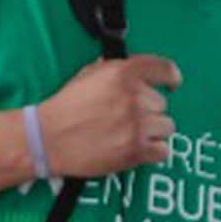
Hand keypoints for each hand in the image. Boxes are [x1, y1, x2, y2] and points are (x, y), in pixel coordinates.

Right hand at [35, 54, 181, 178]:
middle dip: (148, 110)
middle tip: (127, 118)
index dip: (171, 78)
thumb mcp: (87, 75)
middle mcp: (135, 96)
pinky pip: (163, 150)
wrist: (49, 138)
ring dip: (152, 131)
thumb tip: (133, 71)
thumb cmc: (66, 106)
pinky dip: (153, 151)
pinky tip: (137, 148)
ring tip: (131, 134)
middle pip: (162, 104)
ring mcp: (138, 124)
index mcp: (124, 73)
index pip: (165, 70)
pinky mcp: (137, 150)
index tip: (171, 84)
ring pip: (167, 127)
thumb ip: (115, 70)